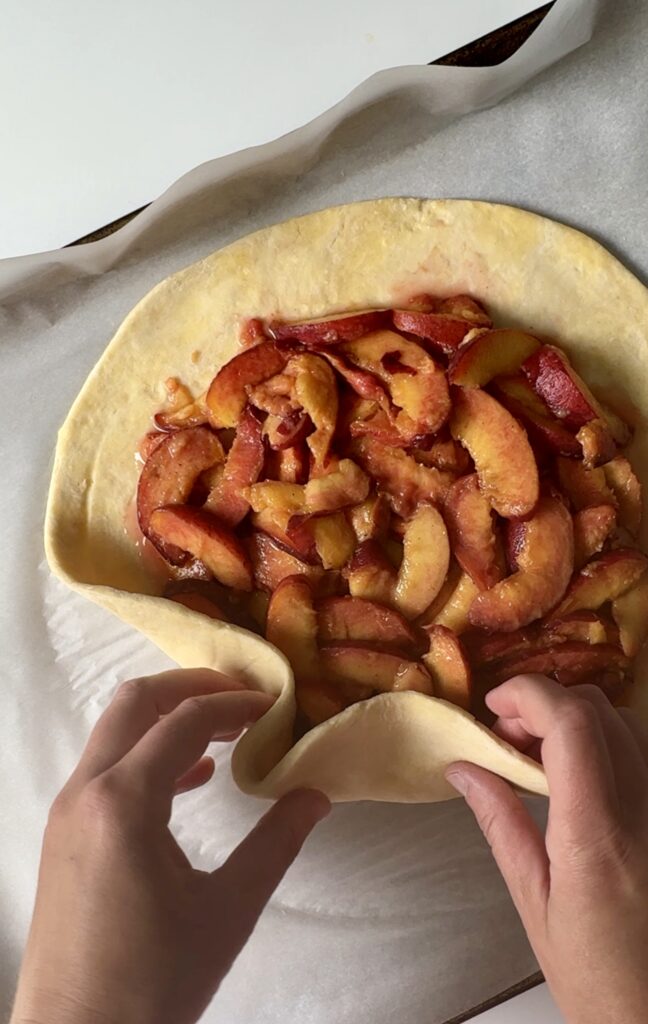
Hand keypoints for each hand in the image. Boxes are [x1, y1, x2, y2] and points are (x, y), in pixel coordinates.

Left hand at [10, 669, 329, 1023]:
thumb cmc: (153, 982)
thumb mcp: (226, 913)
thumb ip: (275, 845)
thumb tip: (316, 795)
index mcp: (123, 802)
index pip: (184, 719)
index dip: (235, 704)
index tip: (276, 707)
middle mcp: (85, 791)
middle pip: (136, 701)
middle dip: (194, 687)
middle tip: (246, 700)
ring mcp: (67, 810)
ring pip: (115, 730)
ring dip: (169, 718)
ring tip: (228, 734)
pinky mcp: (64, 832)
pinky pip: (106, 767)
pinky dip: (148, 753)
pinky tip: (193, 779)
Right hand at [447, 675, 647, 1023]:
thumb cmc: (599, 978)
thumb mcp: (535, 904)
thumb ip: (502, 823)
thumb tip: (464, 769)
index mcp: (597, 836)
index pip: (571, 724)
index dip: (528, 694)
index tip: (494, 704)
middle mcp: (645, 809)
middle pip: (599, 711)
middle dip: (544, 705)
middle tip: (507, 737)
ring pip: (626, 724)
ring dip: (576, 722)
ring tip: (539, 757)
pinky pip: (642, 753)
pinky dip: (604, 744)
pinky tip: (578, 776)